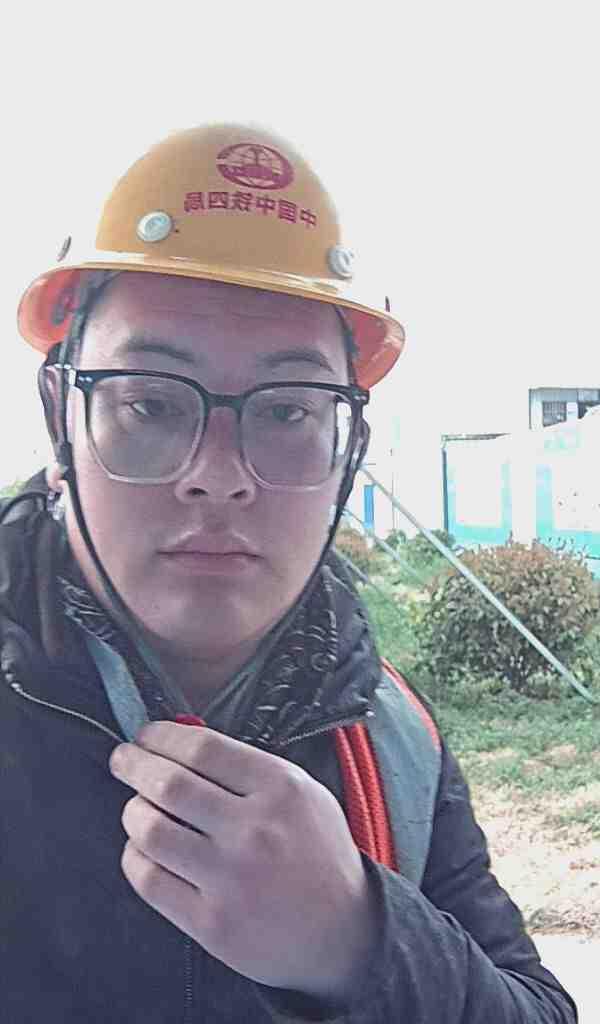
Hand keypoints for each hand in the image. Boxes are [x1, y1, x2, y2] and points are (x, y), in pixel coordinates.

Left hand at [109, 722, 377, 996]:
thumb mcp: (304, 794)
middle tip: (122, 760)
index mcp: (281, 789)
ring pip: (152, 830)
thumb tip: (183, 741)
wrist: (344, 932)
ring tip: (136, 808)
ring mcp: (232, 879)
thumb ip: (249, 767)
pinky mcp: (212, 923)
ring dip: (133, 812)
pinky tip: (142, 850)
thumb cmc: (317, 854)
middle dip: (133, 765)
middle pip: (169, 784)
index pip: (202, 749)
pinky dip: (134, 858)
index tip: (146, 736)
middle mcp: (255, 830)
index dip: (162, 737)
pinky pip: (150, 880)